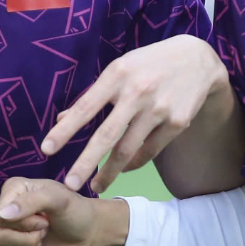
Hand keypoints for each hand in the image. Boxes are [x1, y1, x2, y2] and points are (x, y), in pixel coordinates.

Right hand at [0, 178, 127, 245]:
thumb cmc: (76, 211)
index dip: (23, 223)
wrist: (88, 233)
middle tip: (46, 229)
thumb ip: (32, 202)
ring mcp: (8, 231)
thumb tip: (2, 215)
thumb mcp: (59, 199)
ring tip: (41, 241)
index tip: (44, 218)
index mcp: (13, 190)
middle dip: (28, 238)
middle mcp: (6, 209)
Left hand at [41, 35, 229, 193]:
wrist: (198, 59)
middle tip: (70, 185)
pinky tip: (122, 169)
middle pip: (107, 135)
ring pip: (128, 150)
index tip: (46, 149)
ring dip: (110, 173)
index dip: (64, 130)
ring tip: (95, 186)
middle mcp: (137, 92)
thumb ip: (93, 95)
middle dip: (85, 163)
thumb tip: (62, 118)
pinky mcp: (177, 122)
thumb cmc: (149, 64)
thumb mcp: (120, 69)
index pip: (85, 107)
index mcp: (117, 75)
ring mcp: (159, 109)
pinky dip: (133, 164)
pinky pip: (149, 151)